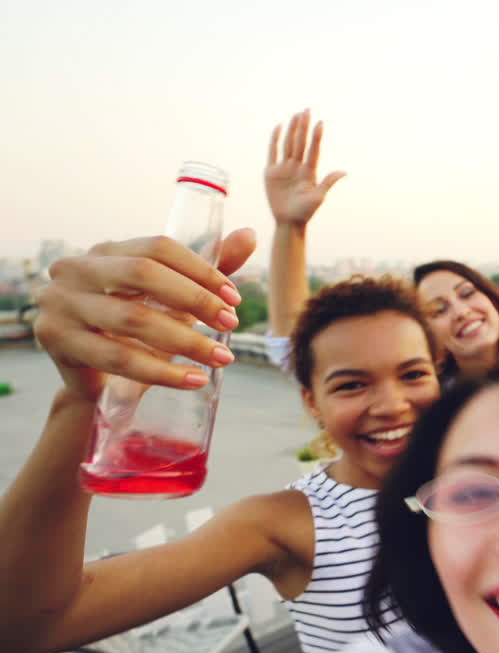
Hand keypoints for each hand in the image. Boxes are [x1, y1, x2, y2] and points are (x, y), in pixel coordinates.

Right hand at [33, 230, 256, 402]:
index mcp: (106, 251)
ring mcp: (60, 304)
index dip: (201, 270)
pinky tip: (194, 380)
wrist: (97, 381)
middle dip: (195, 300)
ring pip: (133, 319)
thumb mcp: (171, 299)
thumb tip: (250, 235)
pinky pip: (119, 358)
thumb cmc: (137, 330)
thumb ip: (205, 271)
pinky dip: (163, 372)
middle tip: (231, 325)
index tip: (235, 298)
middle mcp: (77, 269)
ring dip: (186, 340)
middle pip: (143, 273)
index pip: (159, 247)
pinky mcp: (57, 341)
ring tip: (221, 358)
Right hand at [265, 109, 345, 225]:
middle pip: (301, 143)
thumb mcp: (318, 197)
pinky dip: (275, 140)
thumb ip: (328, 182)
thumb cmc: (305, 212)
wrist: (288, 222)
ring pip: (288, 144)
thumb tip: (344, 172)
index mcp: (310, 172)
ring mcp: (284, 168)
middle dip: (304, 127)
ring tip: (297, 115)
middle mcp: (297, 167)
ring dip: (292, 130)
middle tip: (307, 110)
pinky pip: (273, 152)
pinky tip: (279, 127)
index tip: (320, 123)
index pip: (313, 150)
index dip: (316, 137)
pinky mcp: (271, 172)